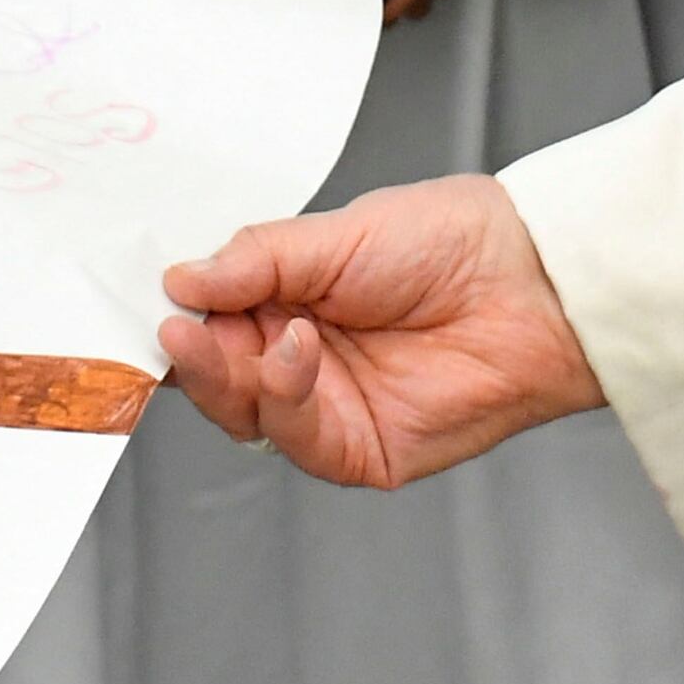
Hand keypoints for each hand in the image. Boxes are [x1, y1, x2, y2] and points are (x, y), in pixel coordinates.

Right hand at [157, 174, 603, 487]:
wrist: (532, 282)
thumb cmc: (452, 243)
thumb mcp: (337, 234)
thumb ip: (255, 261)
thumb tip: (180, 279)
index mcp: (287, 299)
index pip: (210, 321)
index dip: (178, 319)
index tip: (151, 306)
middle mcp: (301, 357)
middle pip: (215, 378)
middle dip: (194, 358)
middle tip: (180, 331)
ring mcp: (329, 407)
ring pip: (245, 413)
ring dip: (233, 378)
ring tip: (255, 335)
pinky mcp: (360, 449)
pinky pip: (299, 440)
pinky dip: (285, 397)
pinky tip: (297, 353)